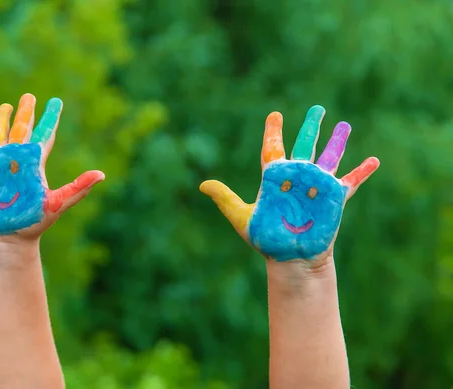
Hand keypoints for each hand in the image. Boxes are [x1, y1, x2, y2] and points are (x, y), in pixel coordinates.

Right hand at [0, 93, 104, 243]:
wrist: (9, 239)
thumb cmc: (34, 223)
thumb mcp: (57, 202)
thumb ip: (78, 188)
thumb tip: (101, 174)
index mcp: (34, 165)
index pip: (44, 136)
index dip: (50, 119)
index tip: (56, 102)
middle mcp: (16, 162)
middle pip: (22, 131)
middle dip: (26, 114)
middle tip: (29, 96)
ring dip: (1, 122)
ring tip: (6, 106)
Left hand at [200, 105, 378, 262]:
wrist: (290, 258)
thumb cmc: (266, 240)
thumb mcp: (242, 217)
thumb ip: (226, 198)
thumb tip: (202, 185)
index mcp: (275, 178)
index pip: (273, 148)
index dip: (274, 131)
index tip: (274, 115)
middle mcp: (297, 177)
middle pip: (305, 145)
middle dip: (311, 126)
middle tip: (318, 108)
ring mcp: (316, 186)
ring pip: (329, 157)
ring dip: (337, 142)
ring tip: (344, 125)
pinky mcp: (333, 198)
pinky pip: (350, 182)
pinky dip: (361, 172)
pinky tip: (373, 160)